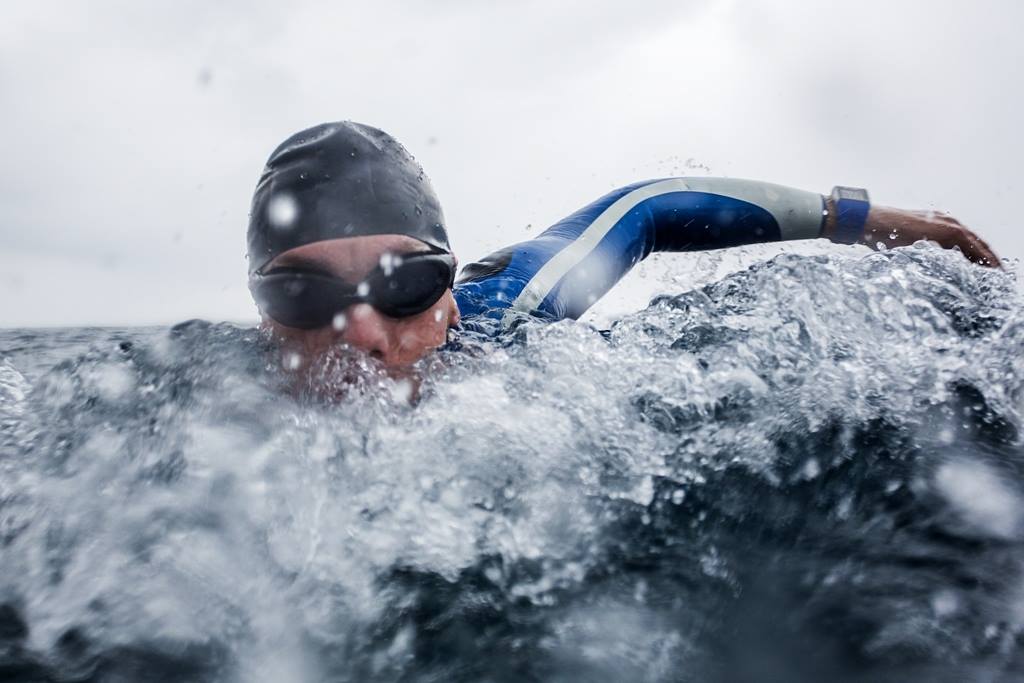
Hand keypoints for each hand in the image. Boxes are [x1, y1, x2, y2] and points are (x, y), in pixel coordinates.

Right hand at [824, 201, 1000, 267]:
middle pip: (976, 242)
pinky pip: (972, 246)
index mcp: (936, 223)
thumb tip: (920, 270)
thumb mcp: (903, 244)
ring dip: (989, 259)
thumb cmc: (880, 234)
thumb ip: (917, 252)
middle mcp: (946, 220)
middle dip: (989, 258)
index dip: (977, 255)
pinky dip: (982, 258)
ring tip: (998, 274)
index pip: (965, 241)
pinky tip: (989, 269)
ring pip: (978, 243)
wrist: (870, 222)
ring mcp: (948, 223)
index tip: (984, 269)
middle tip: (999, 273)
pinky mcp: (947, 230)